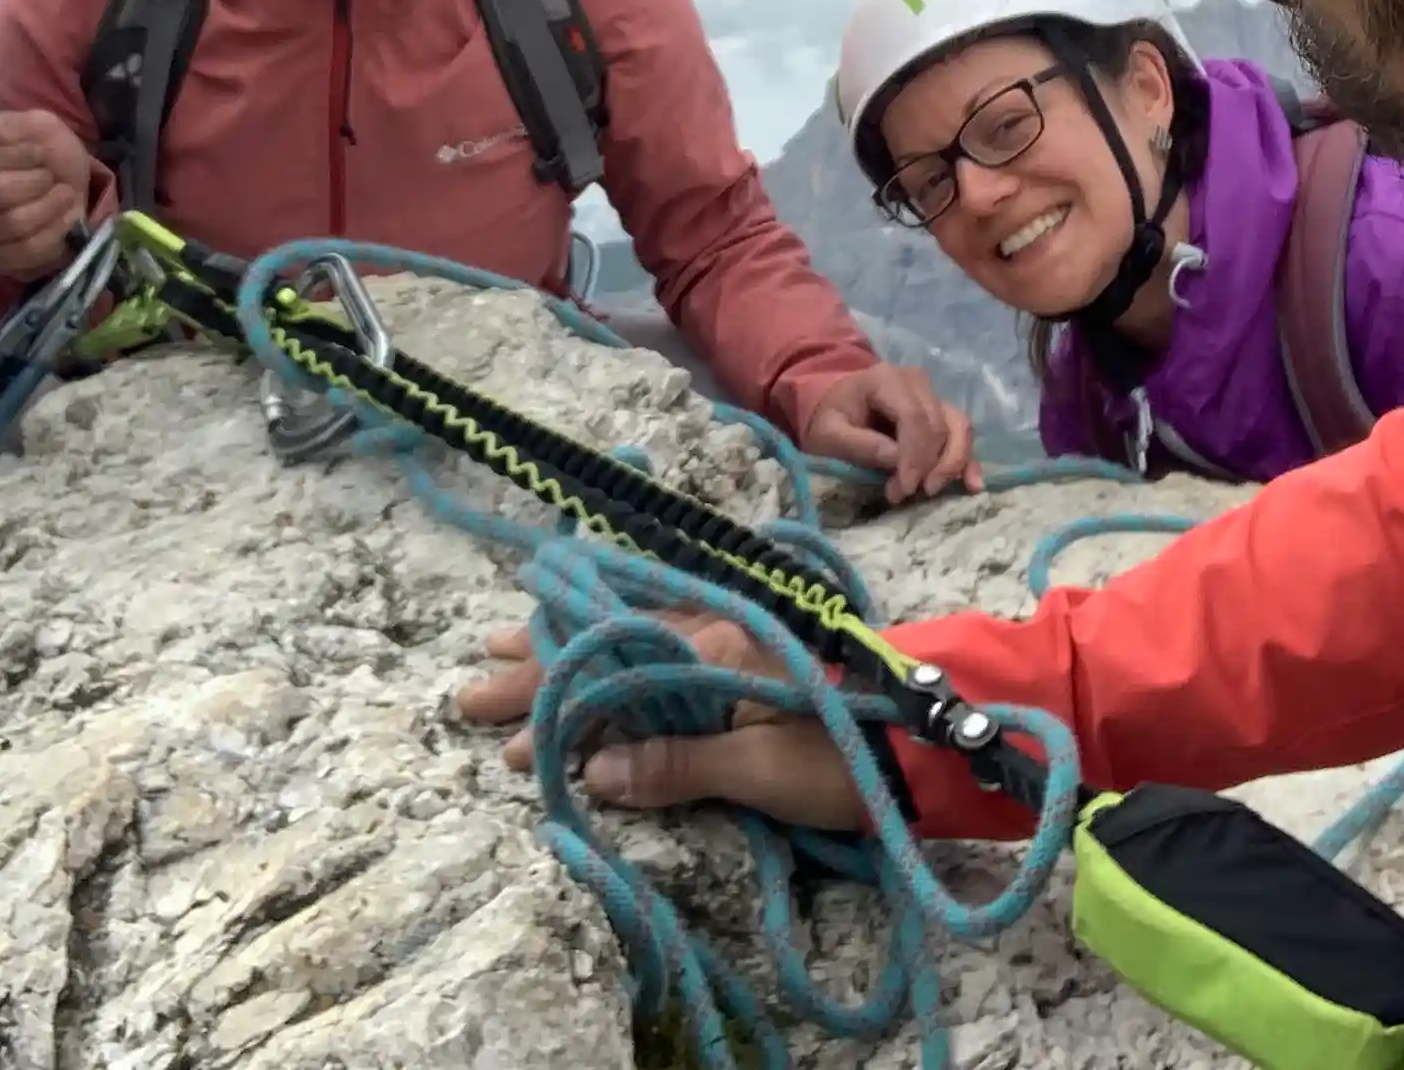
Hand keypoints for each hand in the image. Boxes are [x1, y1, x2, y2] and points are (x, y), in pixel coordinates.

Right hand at [0, 109, 95, 280]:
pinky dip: (54, 234)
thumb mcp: (38, 125)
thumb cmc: (47, 150)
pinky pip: (23, 253)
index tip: (40, 151)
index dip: (15, 155)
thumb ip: (11, 126)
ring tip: (65, 195)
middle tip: (52, 176)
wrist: (68, 182)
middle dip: (34, 182)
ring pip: (10, 225)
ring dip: (48, 208)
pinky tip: (67, 218)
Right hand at [451, 615, 872, 834]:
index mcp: (708, 648)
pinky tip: (598, 647)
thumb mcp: (763, 772)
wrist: (932, 734)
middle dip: (538, 667)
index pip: (606, 669)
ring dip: (569, 648)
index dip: (547, 699)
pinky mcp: (750, 653)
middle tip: (471, 687)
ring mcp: (731, 636)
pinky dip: (617, 647)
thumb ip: (679, 766)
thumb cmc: (848, 754)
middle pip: (607, 643)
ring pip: (628, 634)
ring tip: (507, 647)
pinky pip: (663, 638)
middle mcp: (711, 628)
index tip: (492, 729)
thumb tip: (592, 773)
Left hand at [800, 364, 981, 501]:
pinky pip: (962, 434)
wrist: (832, 402)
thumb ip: (861, 445)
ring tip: (932, 490)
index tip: (904, 489)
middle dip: (929, 466)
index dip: (915, 456)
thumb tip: (897, 460)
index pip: (914, 418)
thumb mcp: (829, 434)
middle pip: (940, 425)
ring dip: (952, 464)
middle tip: (905, 494)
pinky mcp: (941, 412)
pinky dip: (968, 460)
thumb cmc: (828, 418)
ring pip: (960, 428)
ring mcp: (933, 395)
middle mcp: (917, 382)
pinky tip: (973, 485)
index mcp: (886, 379)